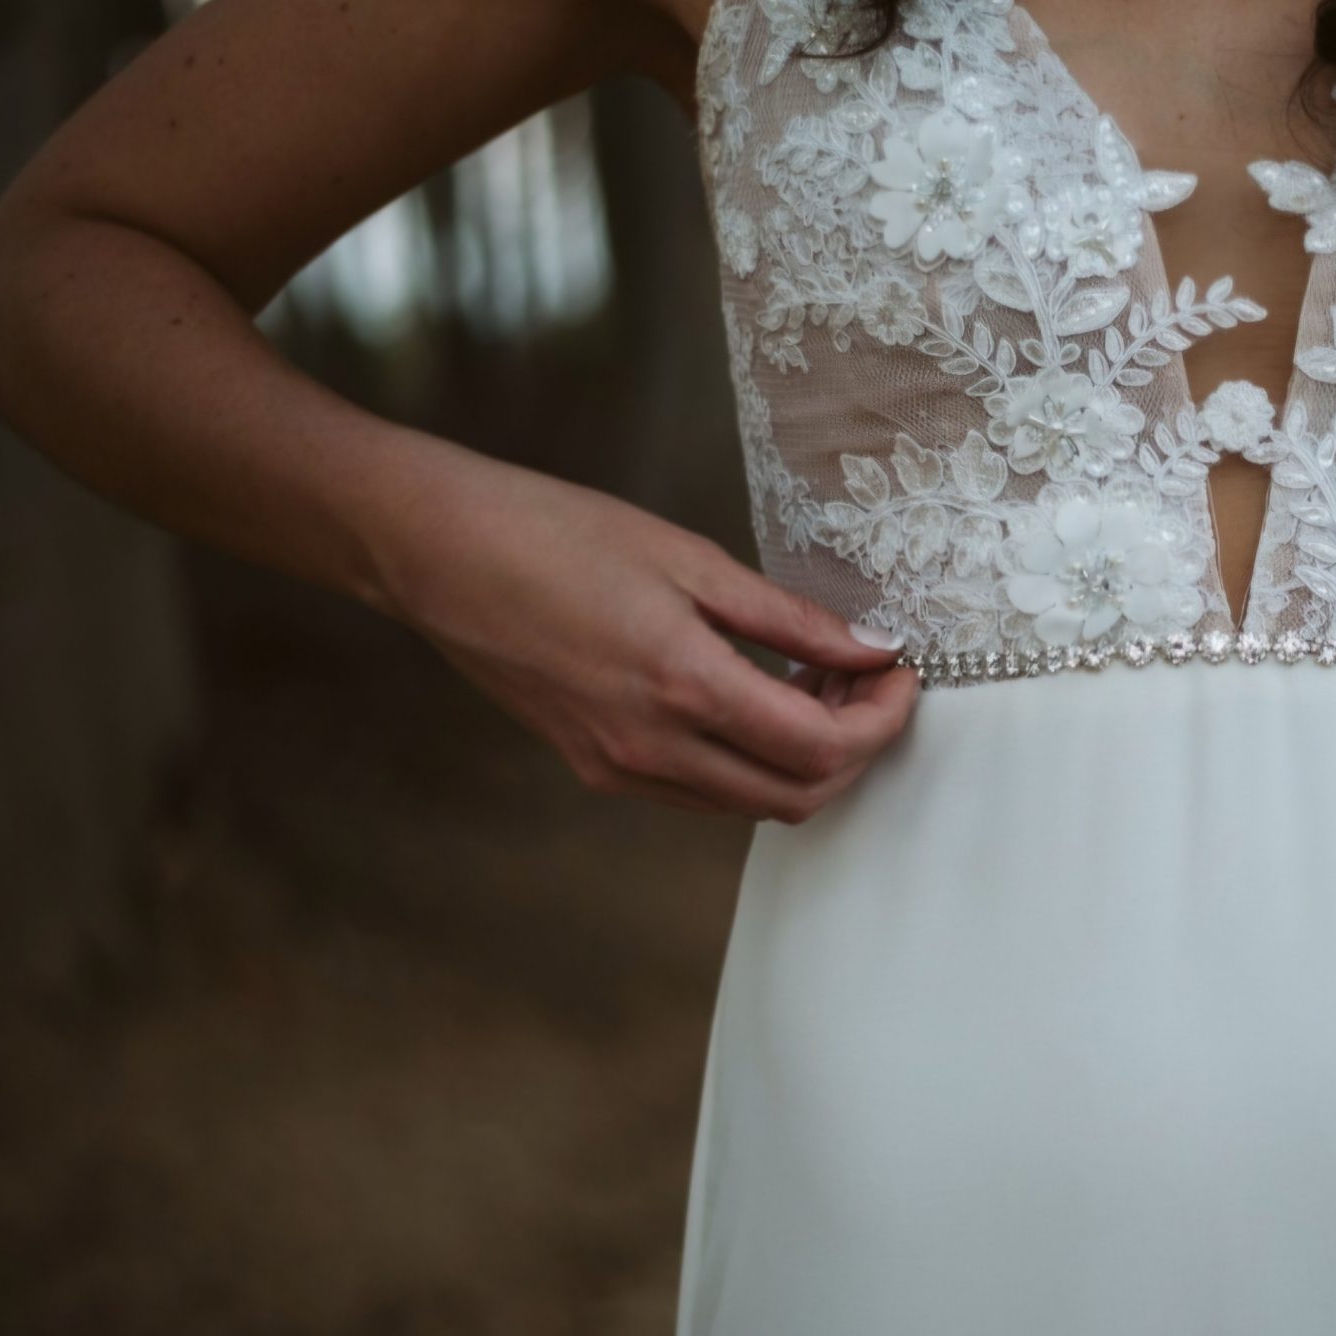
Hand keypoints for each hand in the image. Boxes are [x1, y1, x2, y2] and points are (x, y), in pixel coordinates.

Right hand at [378, 464, 917, 821]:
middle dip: (856, 748)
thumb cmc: (554, 532)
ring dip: (805, 758)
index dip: (881, 720)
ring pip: (750, 803)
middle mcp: (651, 750)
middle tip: (870, 679)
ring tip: (818, 680)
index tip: (901, 671)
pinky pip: (701, 791)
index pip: (821, 750)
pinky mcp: (595, 766)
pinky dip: (750, 759)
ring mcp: (618, 768)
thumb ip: (789, 617)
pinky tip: (758, 694)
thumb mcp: (689, 558)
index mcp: (683, 687)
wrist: (433, 551)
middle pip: (797, 796)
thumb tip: (872, 648)